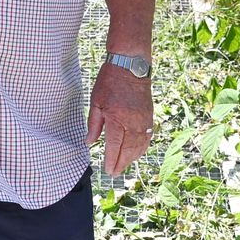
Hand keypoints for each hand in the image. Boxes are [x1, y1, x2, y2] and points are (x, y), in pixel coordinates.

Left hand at [87, 61, 152, 175]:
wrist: (131, 66)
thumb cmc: (110, 81)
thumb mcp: (96, 101)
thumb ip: (93, 124)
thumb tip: (89, 142)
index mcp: (117, 118)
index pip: (115, 146)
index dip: (112, 160)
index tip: (108, 170)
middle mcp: (133, 122)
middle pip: (129, 150)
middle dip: (122, 163)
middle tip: (114, 173)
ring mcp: (144, 120)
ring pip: (140, 146)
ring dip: (132, 158)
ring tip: (123, 165)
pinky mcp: (150, 116)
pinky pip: (148, 137)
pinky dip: (142, 148)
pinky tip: (136, 152)